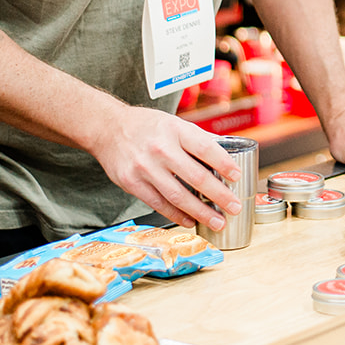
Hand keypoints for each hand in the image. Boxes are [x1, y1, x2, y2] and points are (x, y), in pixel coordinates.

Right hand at [88, 105, 242, 230]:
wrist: (107, 129)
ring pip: (178, 196)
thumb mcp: (174, 123)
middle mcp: (161, 149)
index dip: (224, 163)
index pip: (206, 148)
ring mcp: (145, 168)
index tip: (237, 176)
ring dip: (201, 212)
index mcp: (175, 130)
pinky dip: (177, 215)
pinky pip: (159, 204)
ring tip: (218, 221)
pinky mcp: (132, 184)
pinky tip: (191, 221)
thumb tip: (225, 157)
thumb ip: (197, 139)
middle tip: (235, 207)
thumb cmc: (146, 126)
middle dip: (219, 195)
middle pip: (196, 177)